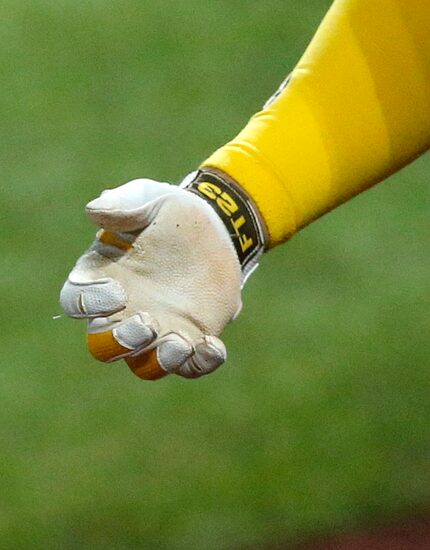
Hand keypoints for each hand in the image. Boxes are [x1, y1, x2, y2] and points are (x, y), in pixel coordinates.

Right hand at [59, 179, 244, 378]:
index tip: (118, 291)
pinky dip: (199, 363)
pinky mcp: (191, 337)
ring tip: (179, 345)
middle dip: (119, 343)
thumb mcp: (151, 199)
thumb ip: (124, 204)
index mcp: (102, 278)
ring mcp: (156, 331)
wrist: (218, 227)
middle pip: (103, 345)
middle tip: (145, 325)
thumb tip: (95, 208)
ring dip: (158, 361)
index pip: (76, 300)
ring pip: (144, 364)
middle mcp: (123, 314)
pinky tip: (213, 347)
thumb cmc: (173, 213)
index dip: (90, 302)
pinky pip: (190, 364)